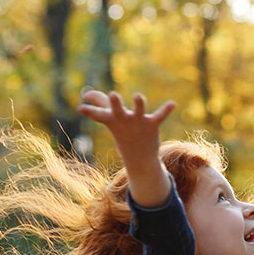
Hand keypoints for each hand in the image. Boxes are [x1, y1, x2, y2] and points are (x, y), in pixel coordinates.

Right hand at [77, 89, 175, 205]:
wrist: (139, 159)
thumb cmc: (122, 132)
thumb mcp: (109, 119)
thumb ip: (100, 104)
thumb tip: (86, 95)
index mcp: (111, 119)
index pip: (98, 114)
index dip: (89, 111)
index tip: (80, 107)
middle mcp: (124, 120)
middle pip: (117, 110)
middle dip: (115, 103)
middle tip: (113, 95)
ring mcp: (138, 123)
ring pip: (139, 111)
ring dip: (139, 104)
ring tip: (138, 96)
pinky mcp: (151, 125)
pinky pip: (159, 116)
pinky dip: (165, 110)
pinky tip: (173, 104)